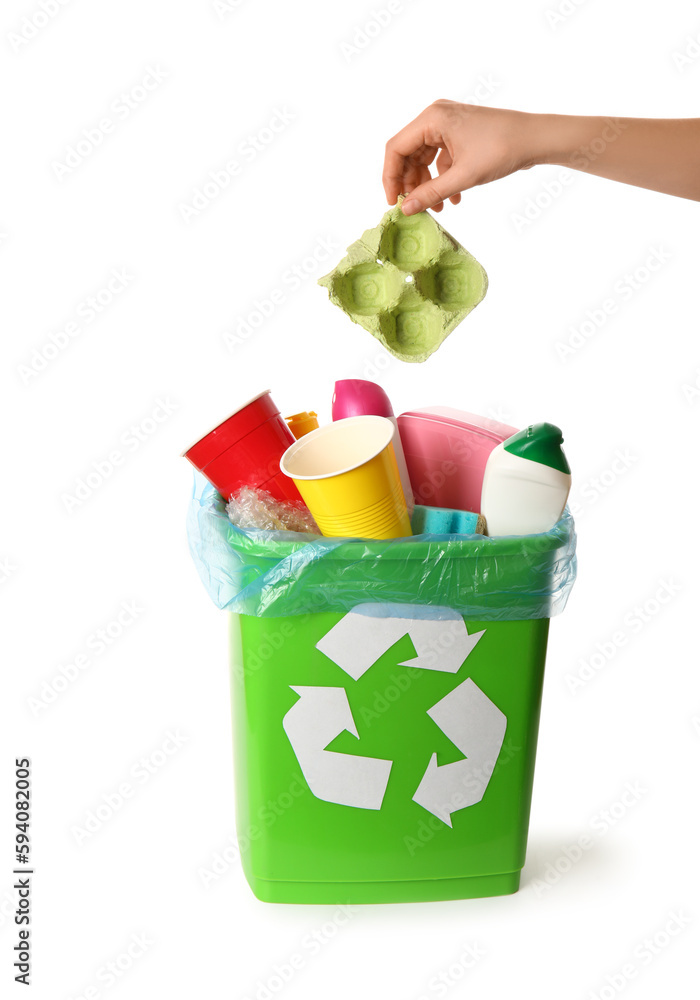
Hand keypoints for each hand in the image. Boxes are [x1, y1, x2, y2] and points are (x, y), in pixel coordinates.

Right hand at [383, 100, 542, 214]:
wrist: (536, 138)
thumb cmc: (503, 148)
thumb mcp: (464, 176)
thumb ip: (431, 193)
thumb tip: (406, 209)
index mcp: (432, 118)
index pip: (396, 148)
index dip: (390, 178)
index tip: (394, 203)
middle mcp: (436, 117)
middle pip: (408, 154)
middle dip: (411, 184)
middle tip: (414, 208)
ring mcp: (448, 125)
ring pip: (423, 159)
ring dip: (427, 185)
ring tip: (436, 208)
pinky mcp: (459, 135)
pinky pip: (440, 159)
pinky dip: (442, 179)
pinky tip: (453, 199)